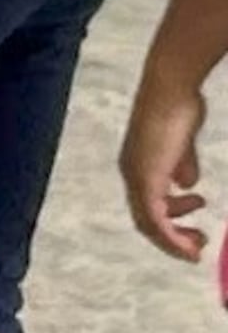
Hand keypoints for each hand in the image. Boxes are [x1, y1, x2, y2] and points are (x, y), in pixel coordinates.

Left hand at [122, 67, 209, 260]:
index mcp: (139, 169)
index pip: (148, 207)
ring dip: (174, 240)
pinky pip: (155, 218)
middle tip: (199, 244)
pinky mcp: (146, 179)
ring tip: (199, 241)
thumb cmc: (178, 108)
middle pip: (147, 221)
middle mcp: (133, 176)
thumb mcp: (183, 143)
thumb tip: (189, 184)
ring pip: (149, 225)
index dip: (170, 222)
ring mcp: (137, 179)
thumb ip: (183, 164)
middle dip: (173, 237)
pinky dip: (170, 235)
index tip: (193, 230)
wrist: (171, 88)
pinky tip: (188, 239)